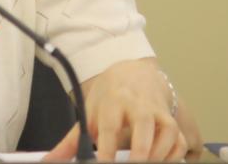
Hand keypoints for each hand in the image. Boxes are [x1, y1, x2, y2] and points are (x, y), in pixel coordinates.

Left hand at [44, 59, 189, 161]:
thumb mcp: (89, 113)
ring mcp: (158, 112)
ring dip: (157, 156)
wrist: (134, 72)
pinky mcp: (172, 120)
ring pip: (166, 136)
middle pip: (143, 129)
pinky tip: (160, 161)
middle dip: (139, 153)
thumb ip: (71, 140)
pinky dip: (173, 156)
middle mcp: (138, 106)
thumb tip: (50, 160)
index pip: (110, 127)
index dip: (107, 150)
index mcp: (113, 103)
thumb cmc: (109, 98)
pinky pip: (178, 142)